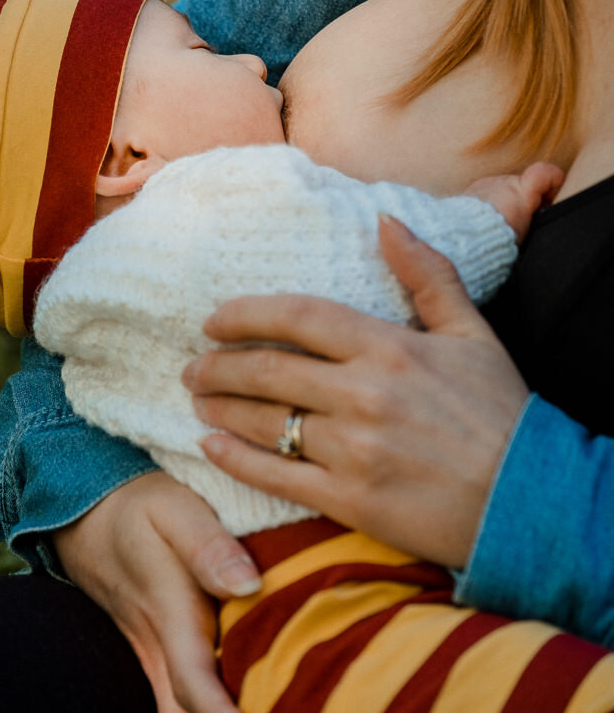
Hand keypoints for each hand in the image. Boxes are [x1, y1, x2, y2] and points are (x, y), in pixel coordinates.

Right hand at [54, 471, 260, 712]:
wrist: (90, 511)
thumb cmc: (139, 506)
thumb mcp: (174, 509)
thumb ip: (208, 546)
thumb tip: (249, 584)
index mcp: (170, 614)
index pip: (194, 687)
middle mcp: (161, 648)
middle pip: (190, 712)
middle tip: (294, 704)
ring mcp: (157, 655)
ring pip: (184, 707)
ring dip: (225, 707)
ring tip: (284, 698)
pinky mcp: (161, 652)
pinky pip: (186, 691)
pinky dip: (219, 698)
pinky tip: (261, 686)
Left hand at [182, 216, 528, 568]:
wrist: (530, 500)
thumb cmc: (500, 411)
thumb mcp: (472, 332)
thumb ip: (427, 273)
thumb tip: (386, 221)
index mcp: (390, 348)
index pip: (299, 317)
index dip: (246, 314)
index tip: (214, 320)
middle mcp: (364, 395)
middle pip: (268, 371)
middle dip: (219, 365)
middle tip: (192, 365)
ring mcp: (354, 450)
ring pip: (264, 421)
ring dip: (220, 407)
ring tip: (195, 398)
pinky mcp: (351, 499)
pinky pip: (277, 476)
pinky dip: (236, 460)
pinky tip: (210, 446)